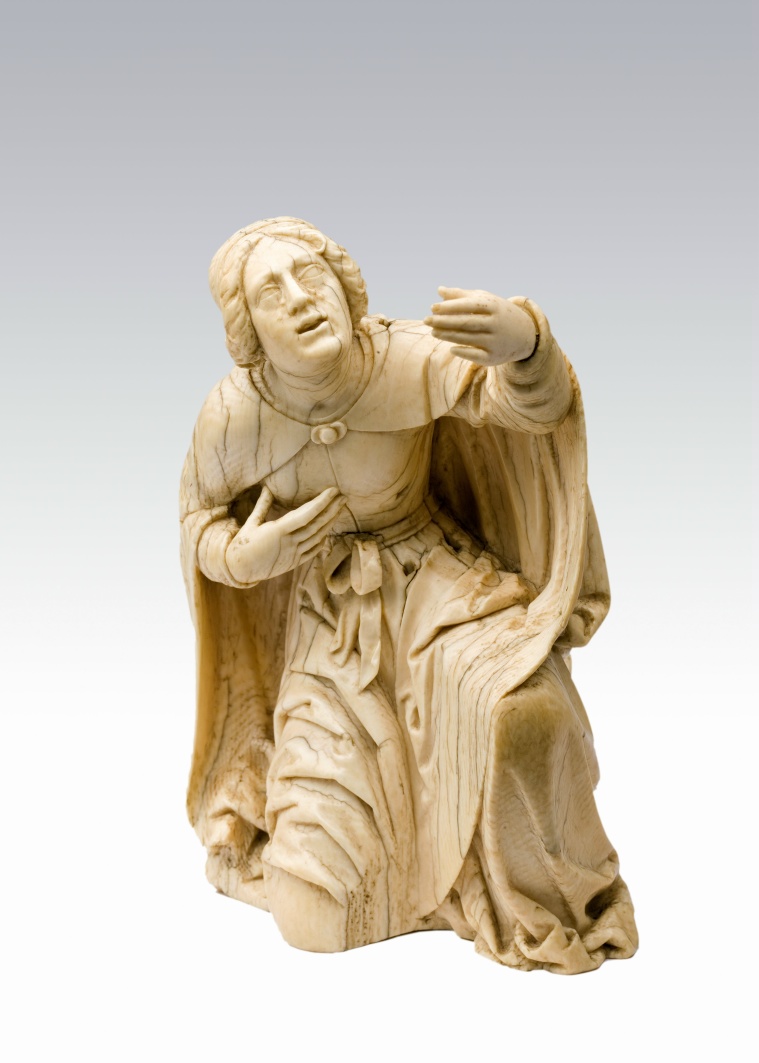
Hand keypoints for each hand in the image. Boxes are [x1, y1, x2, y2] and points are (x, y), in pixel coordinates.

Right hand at [226, 486, 345, 583]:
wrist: (239, 570)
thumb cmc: (242, 544)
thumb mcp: (251, 523)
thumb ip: (262, 505)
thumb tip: (267, 487)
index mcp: (278, 531)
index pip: (306, 514)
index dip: (322, 502)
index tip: (333, 491)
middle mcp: (289, 543)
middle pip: (317, 524)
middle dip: (332, 509)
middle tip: (344, 497)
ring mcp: (293, 554)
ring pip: (318, 537)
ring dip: (330, 522)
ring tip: (340, 509)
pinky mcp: (294, 563)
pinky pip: (313, 550)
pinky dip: (322, 539)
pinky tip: (328, 530)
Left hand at [424, 287, 537, 365]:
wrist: (524, 334)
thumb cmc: (497, 313)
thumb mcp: (484, 301)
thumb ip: (461, 296)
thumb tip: (439, 291)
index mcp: (493, 306)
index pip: (469, 305)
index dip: (450, 306)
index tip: (432, 307)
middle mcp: (496, 323)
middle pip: (466, 322)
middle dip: (444, 322)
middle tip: (426, 320)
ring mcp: (495, 341)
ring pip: (468, 338)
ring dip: (448, 335)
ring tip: (433, 332)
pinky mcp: (494, 357)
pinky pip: (476, 356)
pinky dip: (463, 352)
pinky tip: (450, 348)